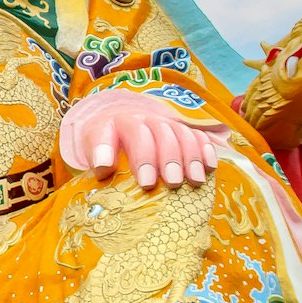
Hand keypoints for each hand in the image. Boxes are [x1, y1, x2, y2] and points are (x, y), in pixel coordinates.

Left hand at [60, 87, 223, 189]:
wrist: (114, 128)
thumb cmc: (103, 148)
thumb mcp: (91, 149)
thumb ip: (96, 156)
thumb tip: (104, 169)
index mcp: (116, 124)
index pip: (127, 134)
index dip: (136, 156)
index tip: (141, 182)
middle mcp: (142, 119)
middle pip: (159, 134)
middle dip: (168, 158)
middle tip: (173, 183)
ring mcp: (163, 123)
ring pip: (181, 134)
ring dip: (190, 157)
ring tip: (194, 181)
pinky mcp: (181, 130)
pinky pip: (198, 136)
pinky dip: (205, 150)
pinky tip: (210, 168)